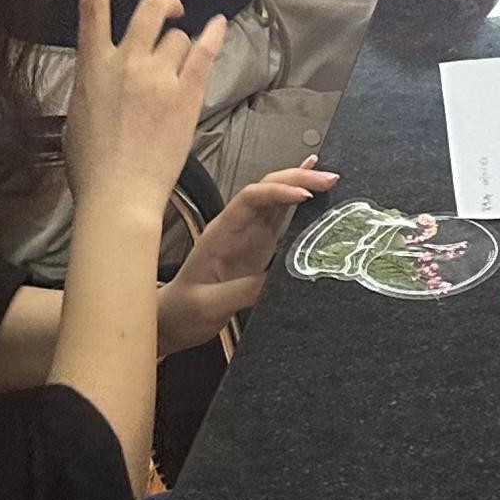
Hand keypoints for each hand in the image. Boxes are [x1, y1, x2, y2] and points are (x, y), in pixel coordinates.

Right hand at [62, 0, 226, 227]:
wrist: (118, 197)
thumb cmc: (92, 166)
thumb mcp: (78, 116)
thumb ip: (95, 84)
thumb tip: (104, 73)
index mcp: (92, 67)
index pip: (91, 5)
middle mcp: (125, 62)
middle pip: (150, 8)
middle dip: (164, 4)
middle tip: (171, 11)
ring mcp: (158, 76)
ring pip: (179, 37)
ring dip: (181, 46)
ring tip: (176, 73)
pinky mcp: (186, 93)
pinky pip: (205, 51)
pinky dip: (213, 35)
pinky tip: (218, 26)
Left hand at [156, 160, 335, 354]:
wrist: (172, 321)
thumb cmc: (184, 311)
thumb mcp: (210, 305)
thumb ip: (243, 290)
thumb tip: (280, 279)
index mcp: (220, 233)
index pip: (250, 199)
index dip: (277, 192)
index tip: (304, 195)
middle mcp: (236, 227)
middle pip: (266, 190)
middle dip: (296, 178)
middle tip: (328, 178)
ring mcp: (247, 235)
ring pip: (276, 199)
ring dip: (301, 184)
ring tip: (328, 177)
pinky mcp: (257, 247)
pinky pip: (280, 218)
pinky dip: (297, 202)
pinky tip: (312, 191)